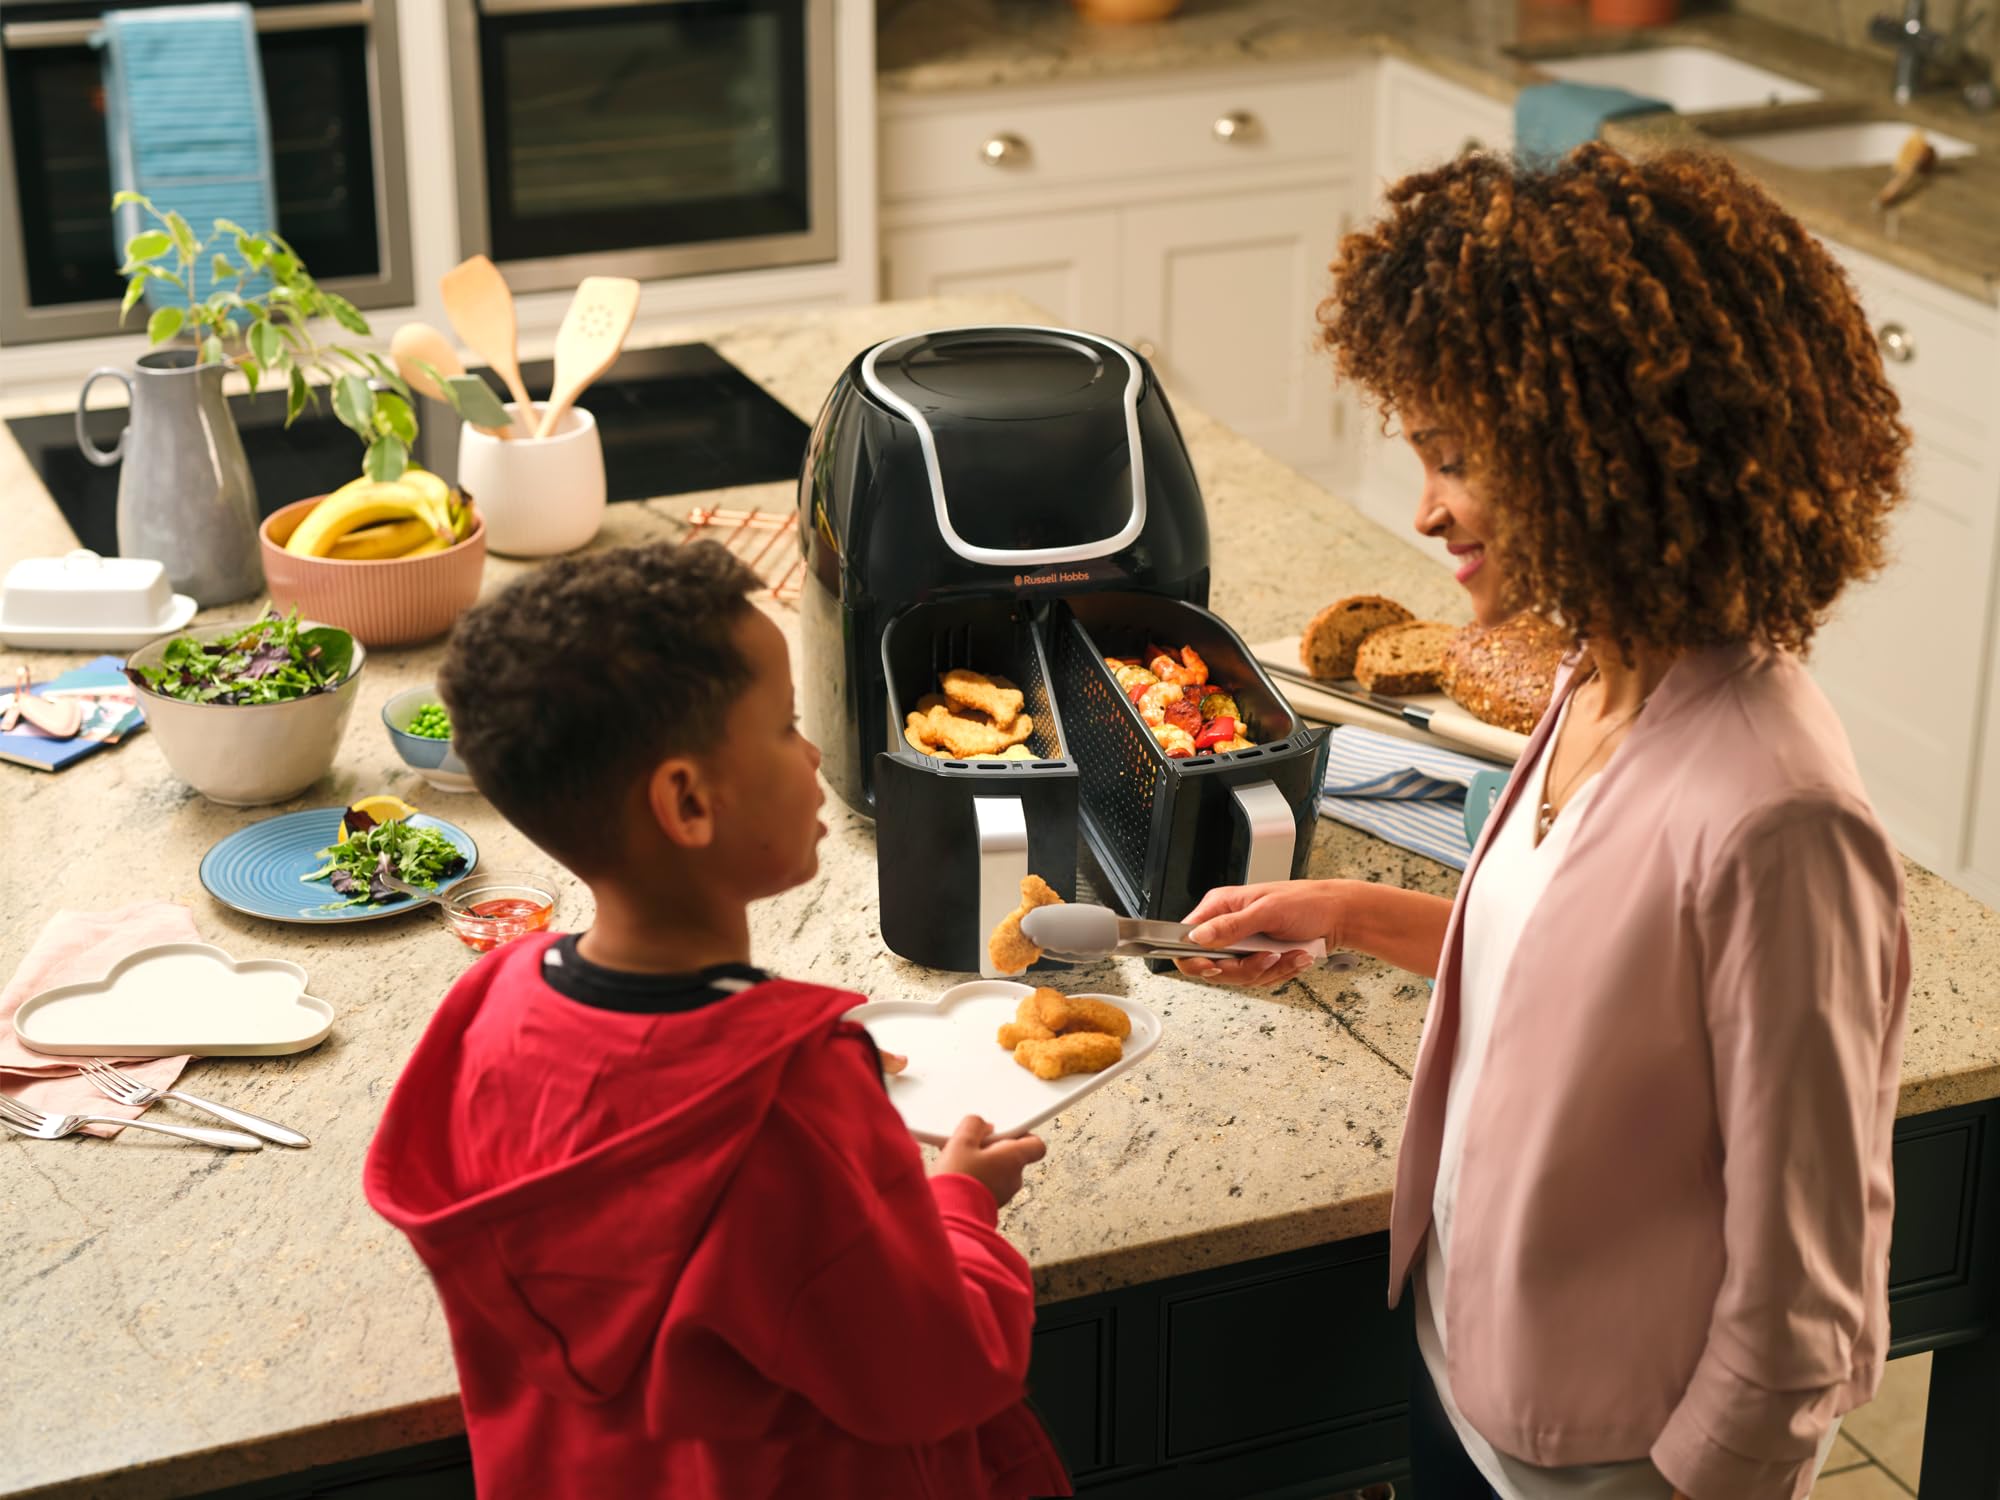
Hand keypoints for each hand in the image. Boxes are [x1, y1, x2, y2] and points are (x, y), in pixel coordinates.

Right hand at [934, 1115, 1046, 1206]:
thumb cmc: (958, 1179)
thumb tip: (982, 1125)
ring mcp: (1003, 1194)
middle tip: (972, 1144)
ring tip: (960, 1160)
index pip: (1036, 1144)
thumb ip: (975, 1125)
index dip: (1021, 1134)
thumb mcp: (961, 1141)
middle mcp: (1014, 1178)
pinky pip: (988, 1185)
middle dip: (993, 1147)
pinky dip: (977, 1178)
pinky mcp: (989, 1205)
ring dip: (983, 1163)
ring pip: (999, 1171)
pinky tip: (958, 1175)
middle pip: (1012, 1156)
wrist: (948, 1217)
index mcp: (1014, 1159)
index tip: (1003, 1130)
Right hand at [1173, 880, 1335, 987]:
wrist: (1338, 915)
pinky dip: (1280, 972)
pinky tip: (1294, 956)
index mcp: (1220, 907)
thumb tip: (1198, 936)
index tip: (1213, 967)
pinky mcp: (1258, 958)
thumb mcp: (1267, 910)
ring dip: (1269, 970)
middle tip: (1268, 956)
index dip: (1194, 959)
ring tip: (1291, 953)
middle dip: (1245, 968)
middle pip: (1213, 966)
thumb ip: (1230, 925)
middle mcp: (1226, 927)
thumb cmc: (1307, 902)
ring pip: (1238, 977)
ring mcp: (1242, 945)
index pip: (1187, 939)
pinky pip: (1258, 978)